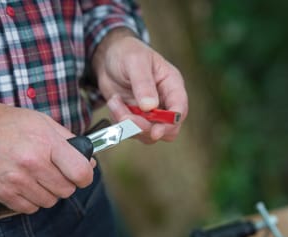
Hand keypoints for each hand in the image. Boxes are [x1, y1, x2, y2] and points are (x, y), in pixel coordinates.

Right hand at [0, 96, 95, 213]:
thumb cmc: (7, 125)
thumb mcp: (42, 122)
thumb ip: (69, 141)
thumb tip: (90, 162)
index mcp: (45, 143)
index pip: (81, 173)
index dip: (85, 176)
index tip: (81, 175)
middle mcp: (32, 163)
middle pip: (67, 190)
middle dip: (65, 183)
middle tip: (54, 172)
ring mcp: (16, 181)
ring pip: (50, 201)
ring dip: (48, 192)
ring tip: (37, 176)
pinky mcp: (3, 194)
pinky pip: (30, 208)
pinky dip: (32, 200)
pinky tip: (25, 184)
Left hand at [92, 28, 187, 143]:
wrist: (108, 57)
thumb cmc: (127, 53)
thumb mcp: (135, 61)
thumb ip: (143, 83)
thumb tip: (150, 107)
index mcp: (172, 85)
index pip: (180, 110)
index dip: (170, 123)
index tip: (155, 131)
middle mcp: (165, 102)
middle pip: (168, 129)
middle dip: (147, 129)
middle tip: (127, 118)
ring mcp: (150, 113)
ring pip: (147, 134)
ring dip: (128, 124)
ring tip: (115, 102)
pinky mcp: (136, 118)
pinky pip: (130, 130)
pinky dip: (119, 122)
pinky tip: (114, 102)